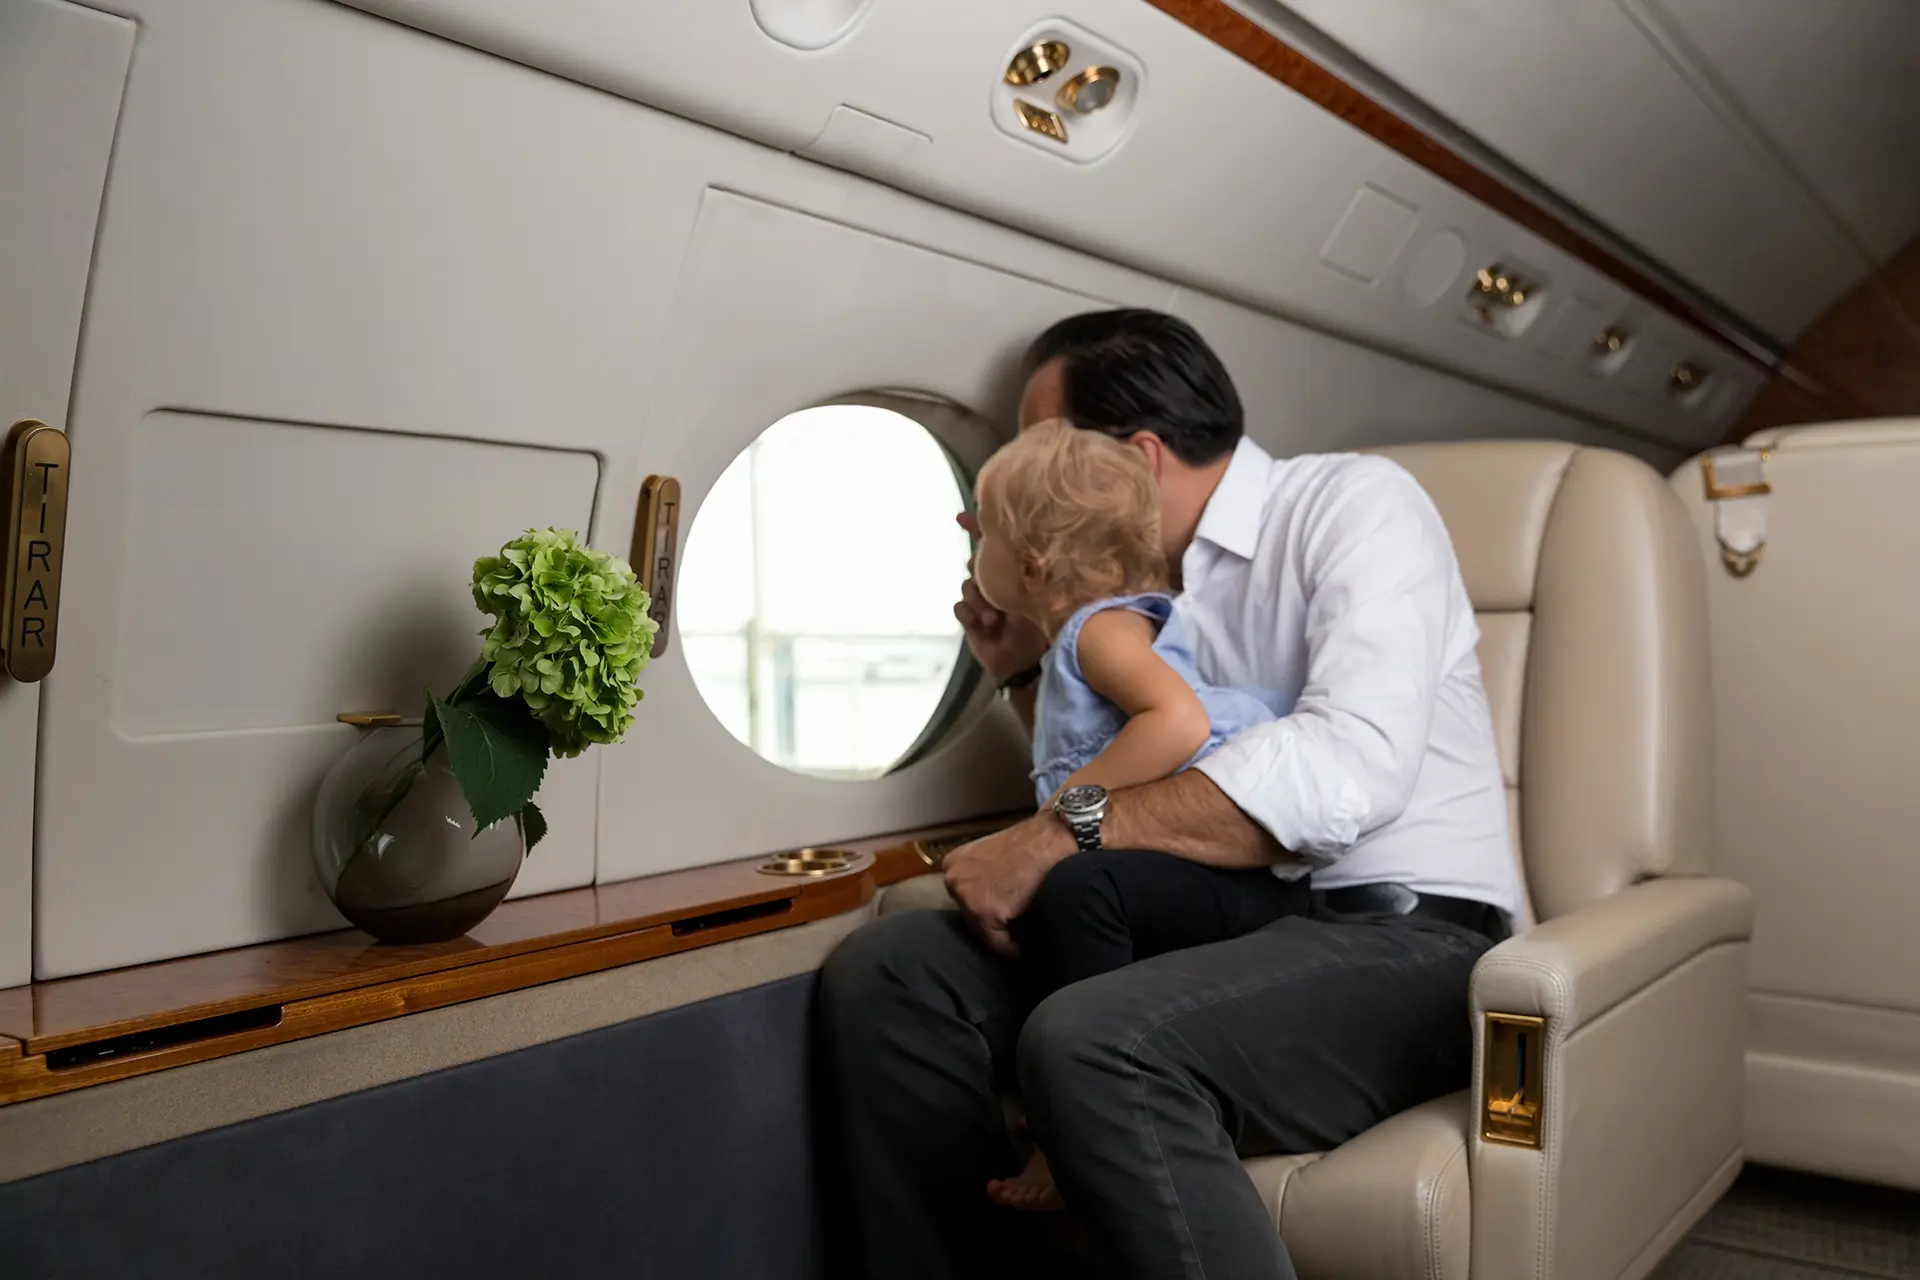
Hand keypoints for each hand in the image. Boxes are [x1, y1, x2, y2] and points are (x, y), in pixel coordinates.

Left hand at [943, 815, 1070, 956]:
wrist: (1051, 839)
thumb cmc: (1030, 843)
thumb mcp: (993, 854)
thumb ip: (982, 875)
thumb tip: (990, 897)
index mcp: (954, 864)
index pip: (965, 900)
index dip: (985, 911)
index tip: (1001, 920)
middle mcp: (954, 880)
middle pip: (970, 918)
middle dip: (992, 926)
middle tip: (1013, 932)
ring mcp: (968, 897)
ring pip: (984, 933)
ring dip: (1003, 937)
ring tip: (1021, 941)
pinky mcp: (986, 912)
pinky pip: (999, 944)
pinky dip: (1013, 949)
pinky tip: (1025, 948)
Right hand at [954, 513, 1048, 681]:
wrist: (1028, 663)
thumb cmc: (1039, 624)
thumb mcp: (1030, 591)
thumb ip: (1015, 566)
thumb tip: (1009, 536)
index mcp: (1014, 573)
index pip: (992, 544)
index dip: (976, 527)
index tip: (961, 517)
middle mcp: (998, 583)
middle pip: (975, 564)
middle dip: (979, 573)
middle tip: (989, 587)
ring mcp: (983, 602)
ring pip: (967, 587)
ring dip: (978, 601)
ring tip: (994, 618)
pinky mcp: (971, 621)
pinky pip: (959, 608)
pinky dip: (968, 613)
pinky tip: (982, 624)